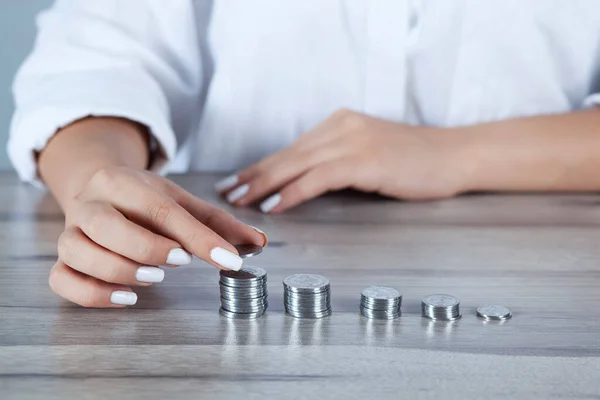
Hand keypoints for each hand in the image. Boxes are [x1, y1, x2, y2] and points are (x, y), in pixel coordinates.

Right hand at [50, 167, 266, 307]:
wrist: (95, 186)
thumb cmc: (142, 198)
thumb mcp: (179, 201)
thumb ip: (217, 222)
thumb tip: (258, 243)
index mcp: (124, 183)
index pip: (161, 209)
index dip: (198, 238)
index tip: (229, 260)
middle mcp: (91, 204)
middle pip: (108, 226)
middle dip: (147, 248)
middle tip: (180, 262)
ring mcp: (70, 231)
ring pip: (79, 252)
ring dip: (118, 270)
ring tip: (153, 279)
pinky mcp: (61, 258)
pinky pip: (61, 279)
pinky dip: (91, 294)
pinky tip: (125, 297)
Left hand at [215, 109, 470, 212]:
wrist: (455, 156)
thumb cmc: (414, 163)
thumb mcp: (369, 156)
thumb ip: (337, 164)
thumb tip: (303, 185)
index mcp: (340, 125)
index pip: (291, 149)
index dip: (261, 167)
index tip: (236, 181)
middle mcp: (341, 127)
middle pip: (287, 155)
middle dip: (253, 175)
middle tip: (225, 193)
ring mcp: (353, 141)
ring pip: (296, 164)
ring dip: (264, 185)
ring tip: (239, 201)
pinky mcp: (365, 159)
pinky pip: (318, 178)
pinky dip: (292, 192)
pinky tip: (274, 205)